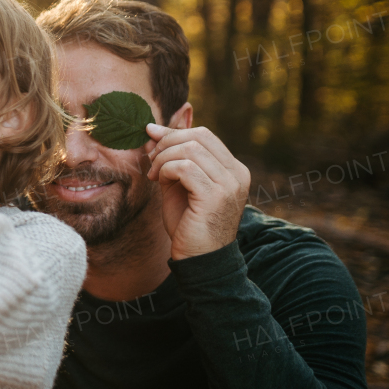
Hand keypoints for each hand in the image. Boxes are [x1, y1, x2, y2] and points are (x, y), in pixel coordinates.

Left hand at [144, 124, 250, 259]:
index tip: (151, 138)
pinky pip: (185, 167)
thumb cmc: (188, 223)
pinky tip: (160, 182)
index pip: (204, 135)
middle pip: (198, 136)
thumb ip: (170, 159)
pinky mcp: (215, 196)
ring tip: (155, 175)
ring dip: (164, 158)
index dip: (174, 132)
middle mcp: (237, 173)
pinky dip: (166, 170)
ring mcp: (229, 184)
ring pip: (190, 149)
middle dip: (167, 142)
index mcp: (233, 169)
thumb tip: (153, 130)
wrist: (199, 258)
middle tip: (151, 160)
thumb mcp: (178, 184)